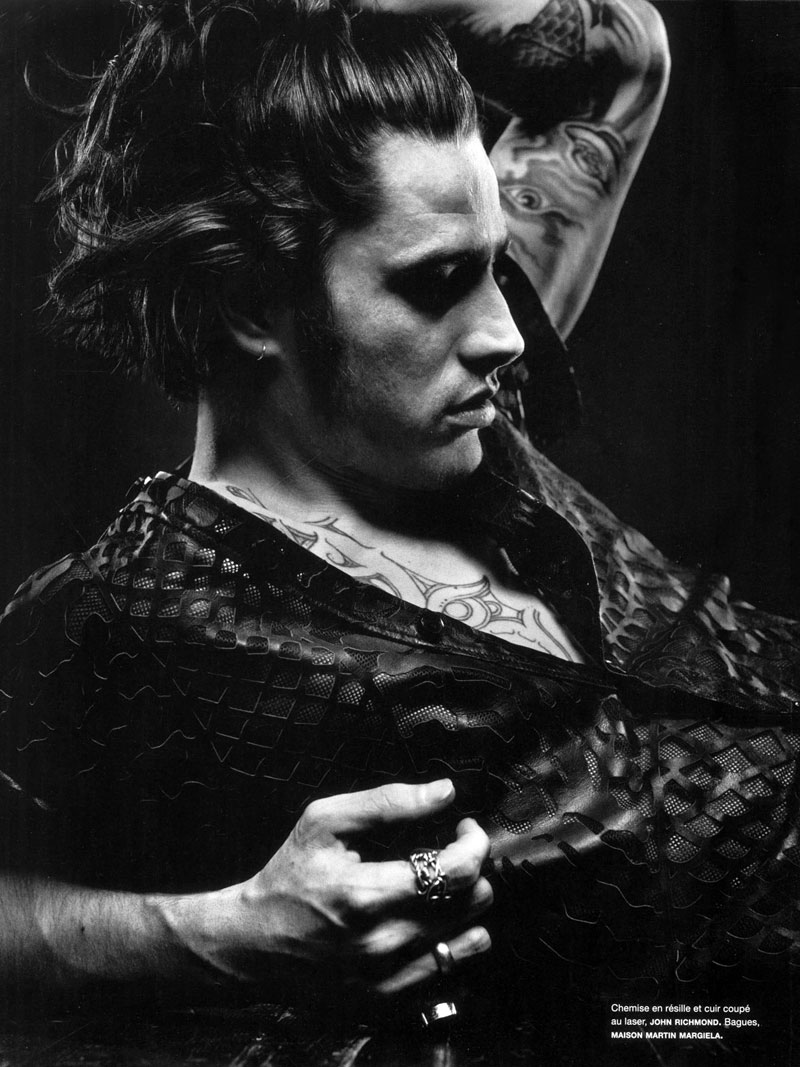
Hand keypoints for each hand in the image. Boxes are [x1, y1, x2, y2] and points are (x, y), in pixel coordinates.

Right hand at [167, 780, 492, 996]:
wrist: (252, 943)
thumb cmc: (288, 877)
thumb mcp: (325, 822)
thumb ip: (387, 803)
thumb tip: (444, 792)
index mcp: (366, 894)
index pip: (456, 871)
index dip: (473, 843)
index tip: (465, 829)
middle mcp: (382, 942)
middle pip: (470, 904)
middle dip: (474, 869)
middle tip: (454, 853)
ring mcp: (387, 978)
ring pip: (469, 940)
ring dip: (468, 906)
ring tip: (445, 887)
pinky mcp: (388, 1002)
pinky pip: (450, 974)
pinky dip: (455, 944)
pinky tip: (436, 923)